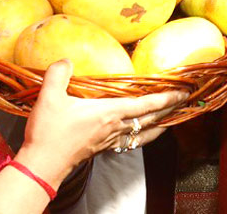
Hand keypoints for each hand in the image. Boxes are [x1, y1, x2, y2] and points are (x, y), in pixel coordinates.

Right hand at [20, 60, 188, 182]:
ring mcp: (109, 140)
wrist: (41, 165)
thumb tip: (66, 60)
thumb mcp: (50, 96)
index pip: (146, 104)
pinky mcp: (101, 148)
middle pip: (151, 118)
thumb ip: (59, 73)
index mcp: (109, 112)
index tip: (184, 91)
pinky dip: (142, 135)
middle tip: (185, 100)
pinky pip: (130, 141)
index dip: (167, 97)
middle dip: (170, 109)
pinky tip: (139, 133)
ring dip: (160, 124)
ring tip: (170, 119)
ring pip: (143, 132)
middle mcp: (114, 127)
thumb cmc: (49, 133)